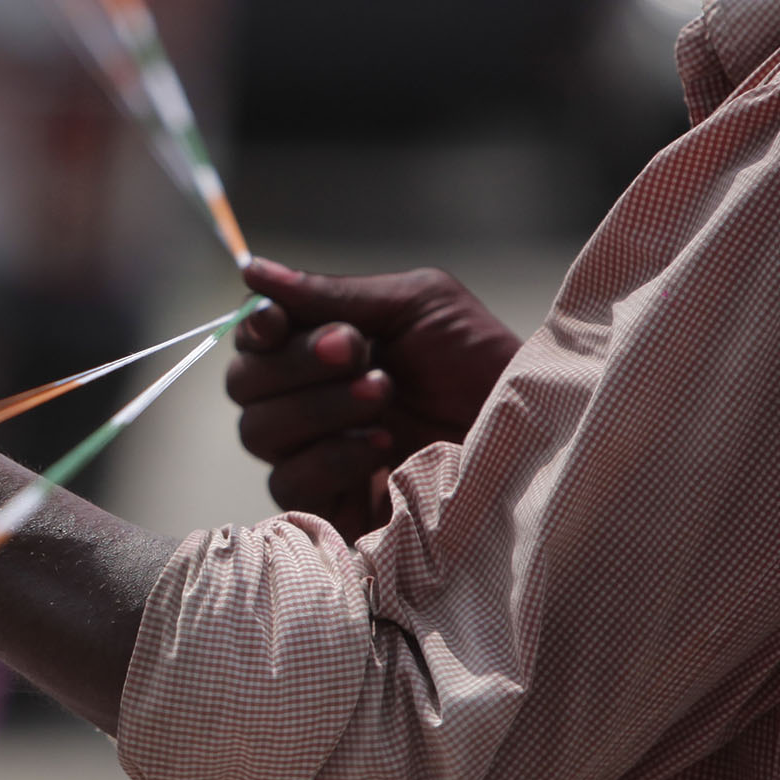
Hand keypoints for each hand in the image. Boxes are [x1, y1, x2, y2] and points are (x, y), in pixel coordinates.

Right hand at [225, 259, 522, 537]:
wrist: (536, 427)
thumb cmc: (481, 360)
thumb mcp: (417, 304)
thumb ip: (332, 292)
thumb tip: (250, 270)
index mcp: (321, 349)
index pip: (251, 339)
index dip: (255, 327)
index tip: (280, 320)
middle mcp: (307, 402)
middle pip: (244, 385)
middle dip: (297, 363)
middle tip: (357, 351)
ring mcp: (317, 456)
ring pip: (259, 432)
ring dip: (319, 406)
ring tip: (384, 394)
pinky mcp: (333, 508)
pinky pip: (288, 484)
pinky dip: (329, 457)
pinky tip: (381, 446)